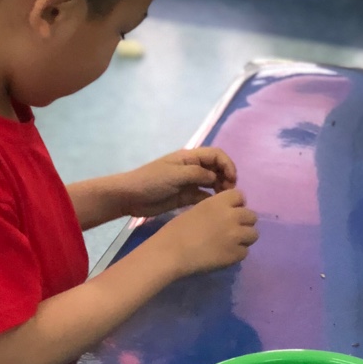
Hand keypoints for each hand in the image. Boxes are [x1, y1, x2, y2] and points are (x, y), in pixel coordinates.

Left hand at [119, 148, 237, 217]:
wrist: (130, 197)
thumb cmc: (151, 181)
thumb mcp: (175, 174)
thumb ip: (197, 174)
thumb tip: (215, 177)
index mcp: (189, 158)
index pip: (216, 155)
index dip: (227, 164)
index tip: (232, 179)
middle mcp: (192, 168)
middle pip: (217, 168)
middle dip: (226, 177)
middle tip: (229, 192)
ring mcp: (189, 182)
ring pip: (212, 182)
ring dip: (221, 189)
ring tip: (224, 201)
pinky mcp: (186, 196)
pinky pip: (204, 196)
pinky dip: (211, 200)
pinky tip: (214, 208)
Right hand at [158, 188, 257, 275]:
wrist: (171, 252)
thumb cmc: (176, 230)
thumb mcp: (197, 209)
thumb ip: (216, 210)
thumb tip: (228, 214)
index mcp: (220, 202)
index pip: (241, 196)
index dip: (236, 205)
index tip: (229, 212)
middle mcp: (232, 216)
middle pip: (252, 216)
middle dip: (243, 222)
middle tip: (231, 230)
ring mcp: (236, 235)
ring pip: (254, 234)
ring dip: (244, 238)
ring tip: (231, 243)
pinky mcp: (236, 254)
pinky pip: (245, 252)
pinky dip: (237, 253)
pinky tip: (225, 255)